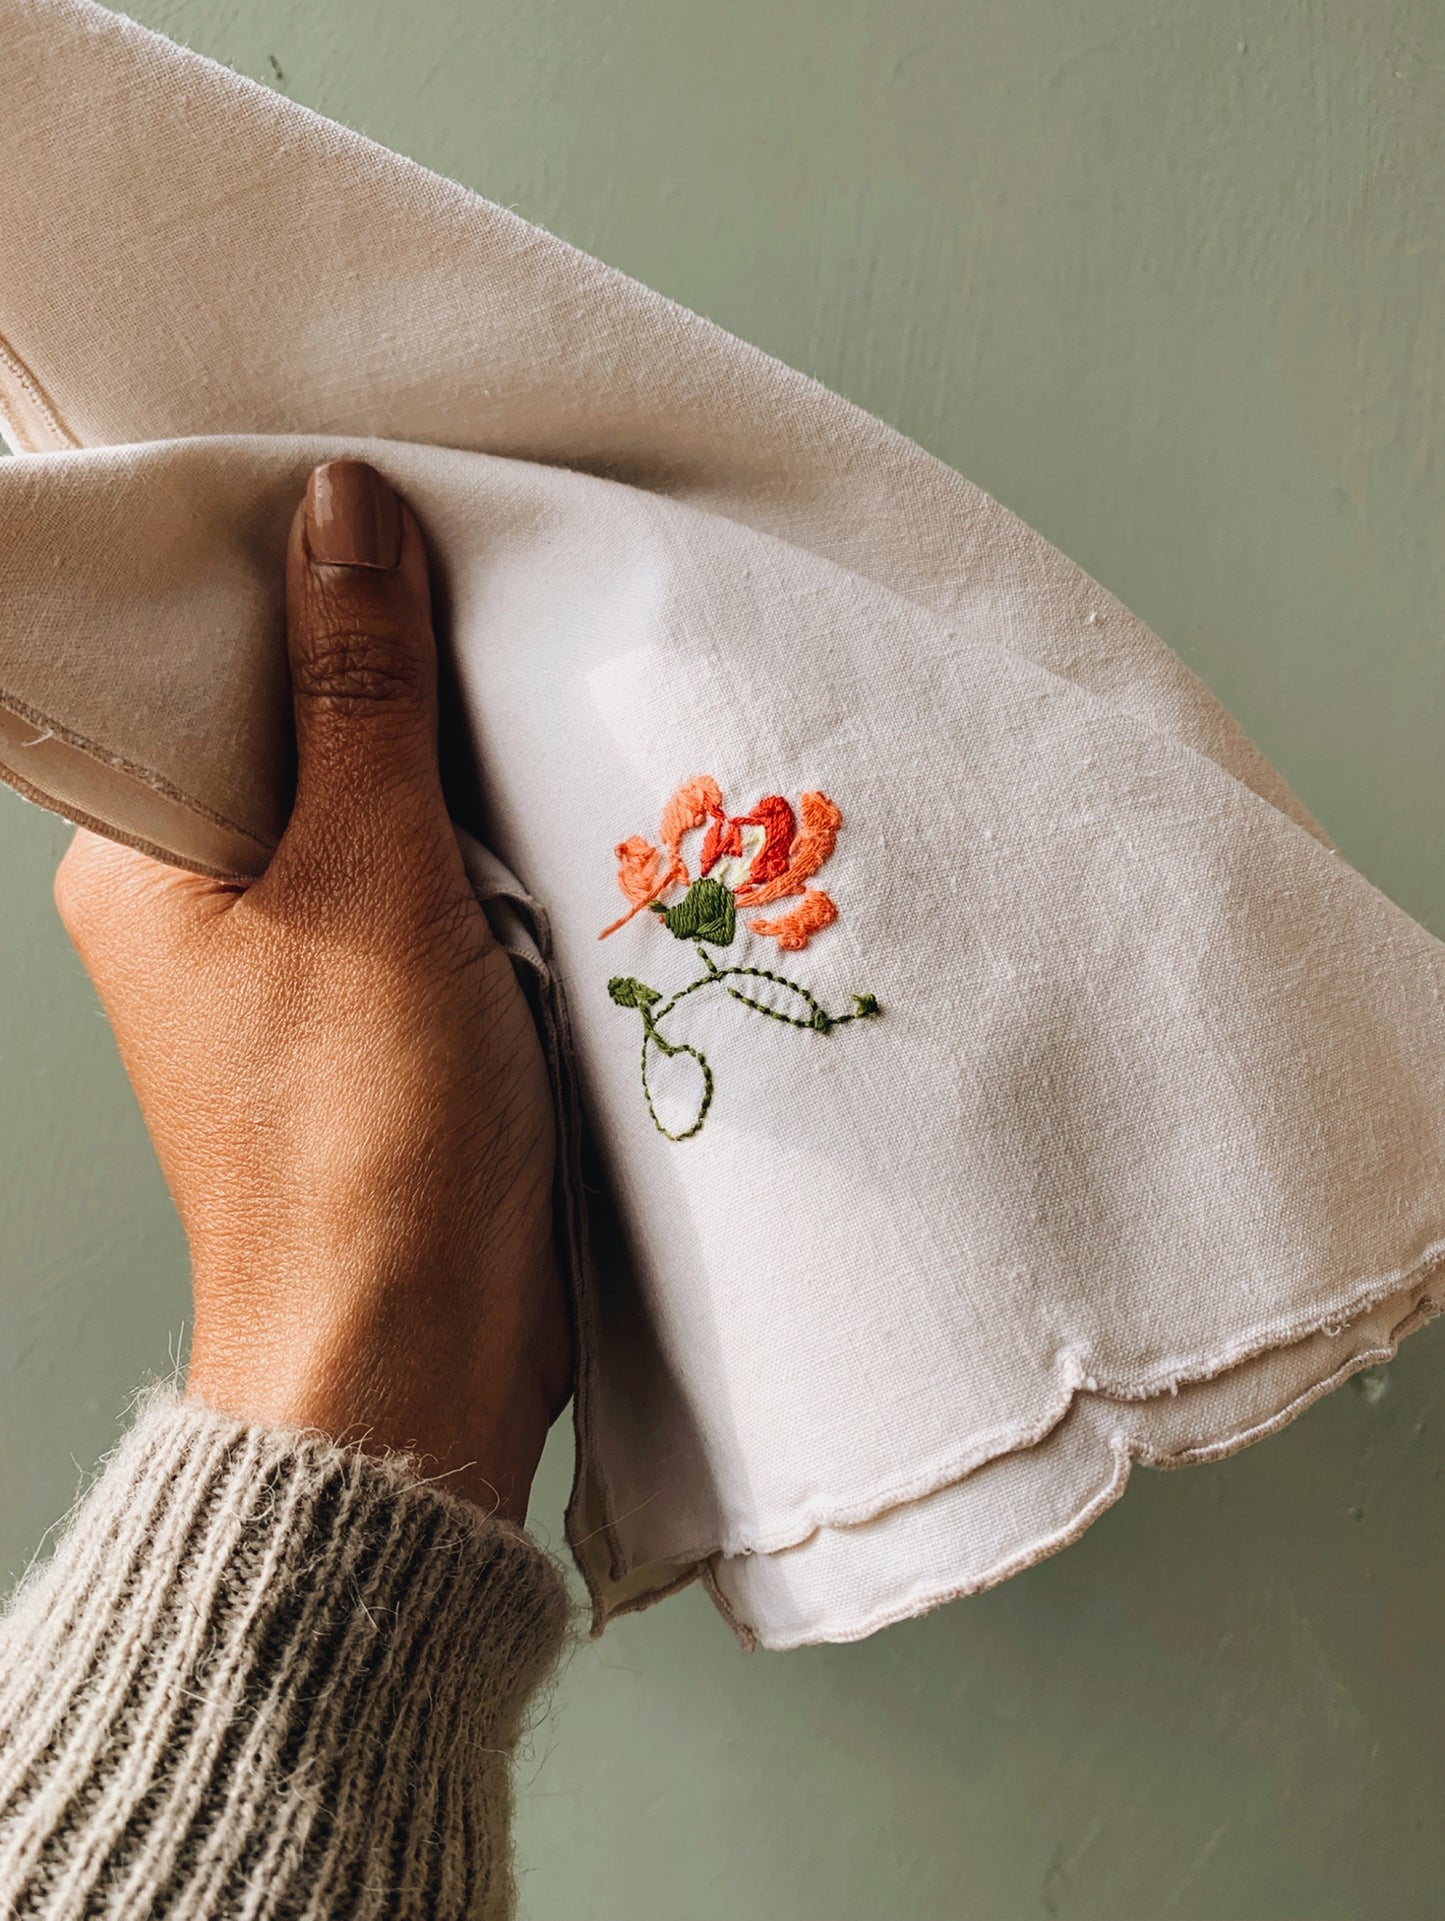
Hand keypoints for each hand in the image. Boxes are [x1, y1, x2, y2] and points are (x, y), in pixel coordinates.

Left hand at [54, 460, 571, 1520]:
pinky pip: (432, 873)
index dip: (289, 570)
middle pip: (297, 715)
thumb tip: (342, 504)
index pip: (194, 656)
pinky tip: (555, 789)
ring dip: (460, 752)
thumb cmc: (362, 1137)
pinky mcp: (384, 1000)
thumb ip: (361, 690)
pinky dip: (490, 836)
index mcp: (142, 858)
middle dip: (396, 657)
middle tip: (499, 573)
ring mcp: (297, 952)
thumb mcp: (369, 878)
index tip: (393, 496)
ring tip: (545, 671)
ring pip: (378, 794)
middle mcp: (202, 895)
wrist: (415, 1355)